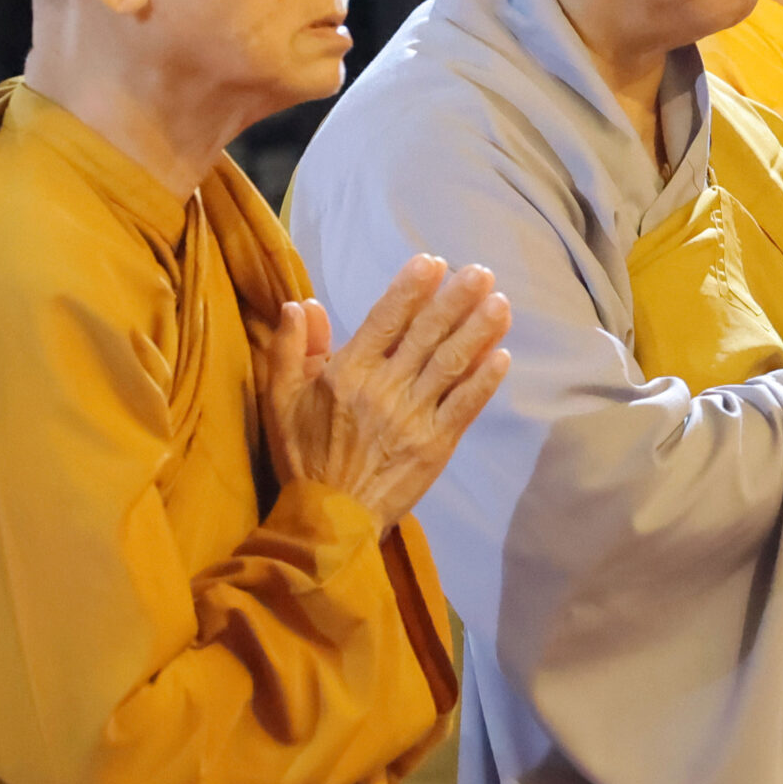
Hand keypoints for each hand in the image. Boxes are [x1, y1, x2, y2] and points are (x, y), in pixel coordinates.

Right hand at [260, 256, 512, 532]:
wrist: (328, 520)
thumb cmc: (303, 458)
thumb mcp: (280, 400)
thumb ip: (291, 350)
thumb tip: (301, 304)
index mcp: (347, 372)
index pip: (386, 319)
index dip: (412, 289)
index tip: (433, 263)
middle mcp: (384, 388)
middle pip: (427, 334)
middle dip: (456, 299)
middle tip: (482, 271)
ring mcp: (413, 417)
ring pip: (451, 363)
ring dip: (478, 330)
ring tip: (501, 303)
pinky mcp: (435, 445)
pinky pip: (464, 405)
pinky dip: (484, 380)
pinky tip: (502, 356)